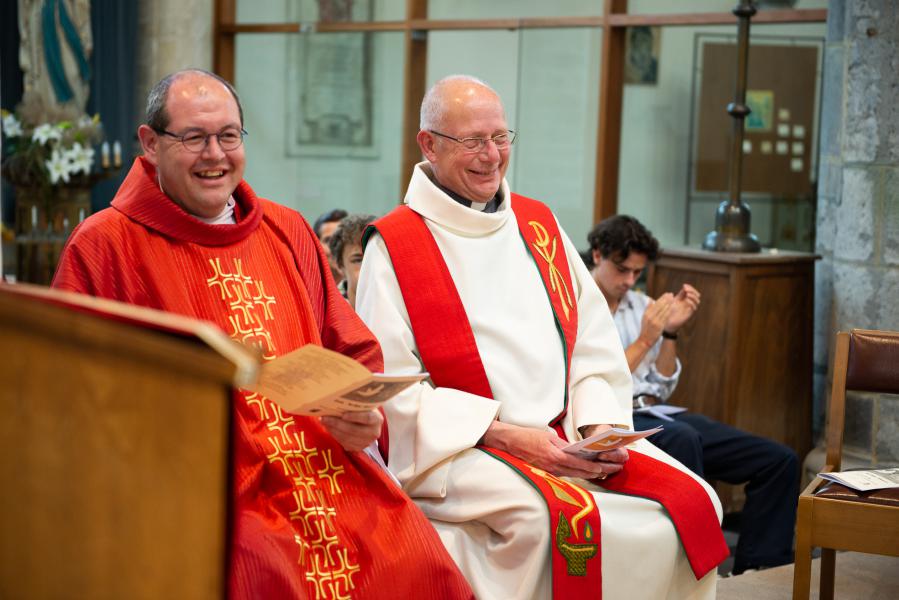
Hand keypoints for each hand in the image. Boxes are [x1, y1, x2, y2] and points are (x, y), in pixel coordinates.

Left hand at [320, 410, 382, 451]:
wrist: (367, 423)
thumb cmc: (363, 410)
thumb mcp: (362, 405)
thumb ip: (354, 404)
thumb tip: (336, 400)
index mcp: (377, 419)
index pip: (367, 418)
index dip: (355, 417)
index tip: (343, 414)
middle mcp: (374, 432)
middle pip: (354, 430)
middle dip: (337, 424)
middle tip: (324, 418)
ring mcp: (367, 442)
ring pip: (347, 438)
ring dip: (333, 430)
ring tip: (324, 422)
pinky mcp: (358, 448)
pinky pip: (344, 443)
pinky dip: (335, 435)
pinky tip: (329, 428)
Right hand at [482, 421, 626, 478]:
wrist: (510, 443)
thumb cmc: (528, 436)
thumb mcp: (549, 436)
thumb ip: (564, 445)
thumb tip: (579, 450)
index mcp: (556, 456)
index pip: (580, 464)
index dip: (595, 467)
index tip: (607, 467)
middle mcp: (554, 467)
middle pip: (581, 472)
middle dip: (599, 472)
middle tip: (613, 470)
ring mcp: (550, 471)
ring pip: (575, 475)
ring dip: (591, 474)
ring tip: (605, 472)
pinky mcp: (547, 473)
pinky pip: (566, 475)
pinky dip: (579, 474)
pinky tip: (587, 472)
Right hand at [638, 293, 673, 346]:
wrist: (645, 340)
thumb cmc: (645, 328)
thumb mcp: (644, 318)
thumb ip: (648, 309)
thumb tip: (651, 300)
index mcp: (647, 314)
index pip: (655, 303)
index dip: (662, 298)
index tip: (667, 294)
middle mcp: (650, 316)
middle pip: (660, 305)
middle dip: (666, 299)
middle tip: (671, 294)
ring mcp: (655, 321)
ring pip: (663, 310)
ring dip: (669, 304)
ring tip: (673, 299)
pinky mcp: (660, 326)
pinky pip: (666, 317)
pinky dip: (669, 311)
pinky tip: (673, 307)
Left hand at [664, 284, 699, 332]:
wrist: (667, 322)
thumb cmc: (669, 311)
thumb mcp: (674, 300)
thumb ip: (680, 294)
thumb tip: (684, 286)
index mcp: (685, 299)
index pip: (692, 291)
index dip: (690, 287)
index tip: (684, 285)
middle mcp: (689, 303)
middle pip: (697, 295)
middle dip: (693, 291)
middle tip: (686, 289)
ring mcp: (689, 309)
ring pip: (697, 301)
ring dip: (693, 296)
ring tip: (687, 294)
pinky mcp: (689, 314)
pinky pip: (694, 308)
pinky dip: (691, 303)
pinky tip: (686, 301)